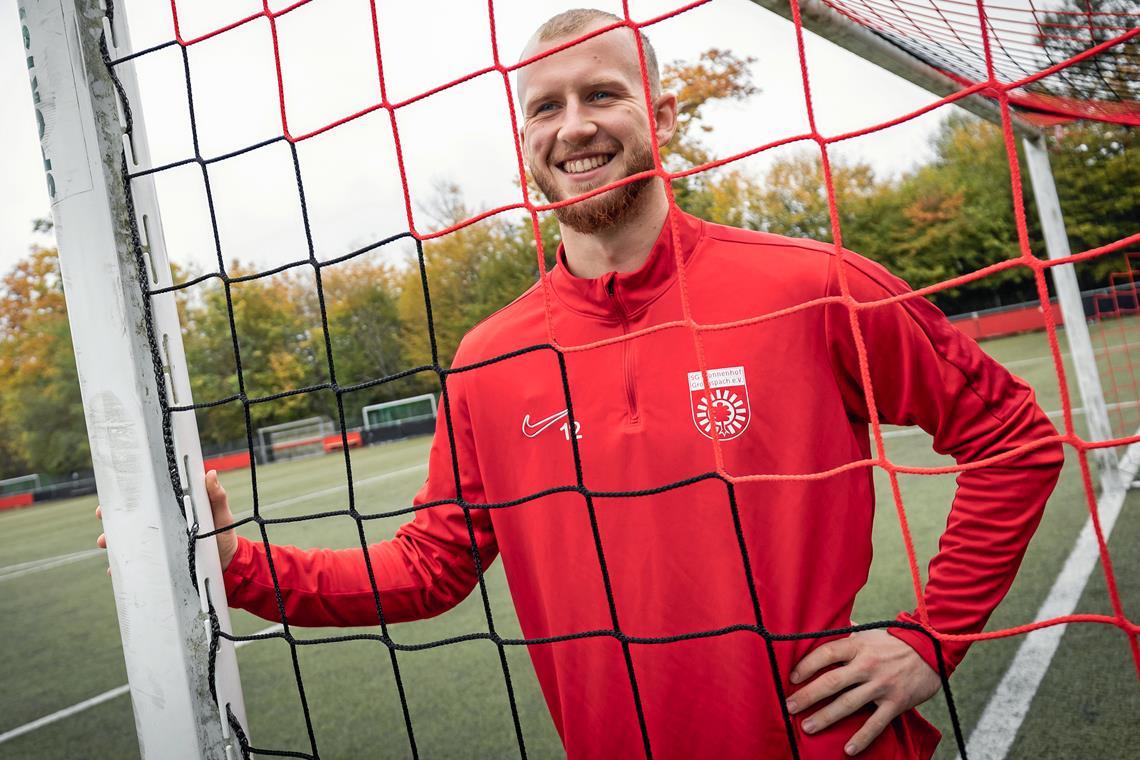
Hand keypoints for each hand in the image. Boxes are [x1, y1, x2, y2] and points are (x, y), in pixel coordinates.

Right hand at [95, 469, 237, 572]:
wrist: (229, 566)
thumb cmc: (223, 535)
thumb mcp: (221, 515)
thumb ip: (216, 497)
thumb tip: (210, 473)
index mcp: (174, 510)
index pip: (148, 500)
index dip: (129, 496)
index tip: (113, 494)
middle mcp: (163, 527)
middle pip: (133, 521)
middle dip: (114, 520)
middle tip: (104, 518)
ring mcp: (160, 545)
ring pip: (130, 542)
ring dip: (115, 542)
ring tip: (106, 543)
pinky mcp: (161, 563)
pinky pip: (139, 565)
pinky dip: (125, 568)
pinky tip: (115, 571)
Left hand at [786, 629, 940, 755]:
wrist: (931, 650)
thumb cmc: (893, 642)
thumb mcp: (868, 634)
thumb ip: (845, 636)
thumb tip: (820, 628)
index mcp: (858, 646)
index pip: (826, 654)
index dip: (806, 665)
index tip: (792, 677)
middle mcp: (867, 665)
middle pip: (831, 682)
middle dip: (808, 696)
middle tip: (789, 706)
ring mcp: (881, 685)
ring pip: (848, 704)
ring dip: (825, 717)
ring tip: (807, 727)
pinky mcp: (895, 703)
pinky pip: (875, 724)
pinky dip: (861, 738)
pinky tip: (848, 749)